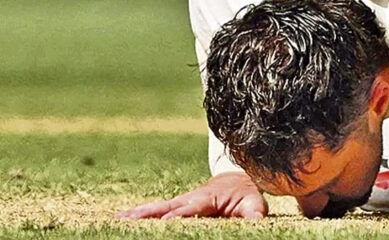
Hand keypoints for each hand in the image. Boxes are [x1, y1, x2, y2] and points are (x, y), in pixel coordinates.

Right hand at [116, 171, 267, 218]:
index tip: (168, 219)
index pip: (193, 207)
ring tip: (120, 219)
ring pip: (159, 206)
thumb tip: (256, 221)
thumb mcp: (254, 203)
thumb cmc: (246, 194)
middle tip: (130, 218)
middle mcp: (191, 197)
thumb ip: (253, 213)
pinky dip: (141, 213)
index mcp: (209, 197)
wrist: (238, 179)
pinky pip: (157, 209)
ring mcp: (182, 200)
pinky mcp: (176, 205)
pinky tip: (123, 219)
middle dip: (151, 213)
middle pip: (168, 206)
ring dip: (140, 213)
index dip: (181, 213)